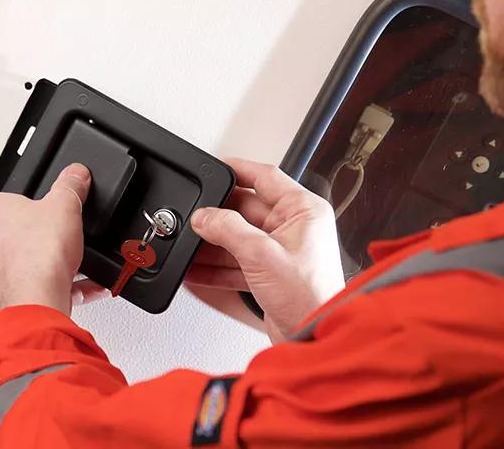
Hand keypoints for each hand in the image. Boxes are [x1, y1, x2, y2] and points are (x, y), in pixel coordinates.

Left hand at [0, 164, 107, 314]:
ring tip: (68, 262)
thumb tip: (76, 174)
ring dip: (37, 264)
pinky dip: (56, 287)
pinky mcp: (7, 297)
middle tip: (44, 233)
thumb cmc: (38, 253)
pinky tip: (83, 286)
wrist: (38, 300)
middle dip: (22, 236)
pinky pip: (32, 289)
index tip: (8, 206)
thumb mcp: (64, 206)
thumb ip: (70, 186)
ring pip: (14, 266)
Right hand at [185, 158, 345, 335]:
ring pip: (238, 237)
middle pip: (246, 209)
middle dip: (217, 217)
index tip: (213, 166)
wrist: (313, 337)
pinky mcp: (269, 273)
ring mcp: (281, 251)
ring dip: (213, 245)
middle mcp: (294, 227)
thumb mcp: (262, 254)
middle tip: (195, 219)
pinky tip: (198, 270)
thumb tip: (204, 216)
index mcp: (304, 210)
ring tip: (190, 247)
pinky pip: (237, 262)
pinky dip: (217, 266)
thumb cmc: (310, 297)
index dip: (237, 169)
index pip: (265, 176)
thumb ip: (228, 230)